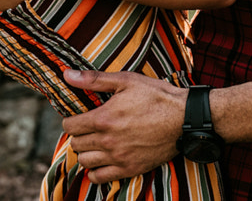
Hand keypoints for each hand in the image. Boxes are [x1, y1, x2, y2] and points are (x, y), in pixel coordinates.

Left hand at [62, 69, 185, 183]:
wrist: (184, 118)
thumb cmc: (156, 96)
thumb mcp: (126, 80)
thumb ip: (94, 79)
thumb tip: (67, 74)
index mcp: (104, 118)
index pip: (70, 126)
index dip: (71, 120)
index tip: (79, 117)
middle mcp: (108, 141)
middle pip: (76, 144)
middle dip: (79, 135)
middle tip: (88, 128)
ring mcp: (119, 157)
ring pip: (85, 161)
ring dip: (86, 152)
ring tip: (95, 144)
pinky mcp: (130, 169)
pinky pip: (100, 177)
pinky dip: (96, 171)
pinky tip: (102, 160)